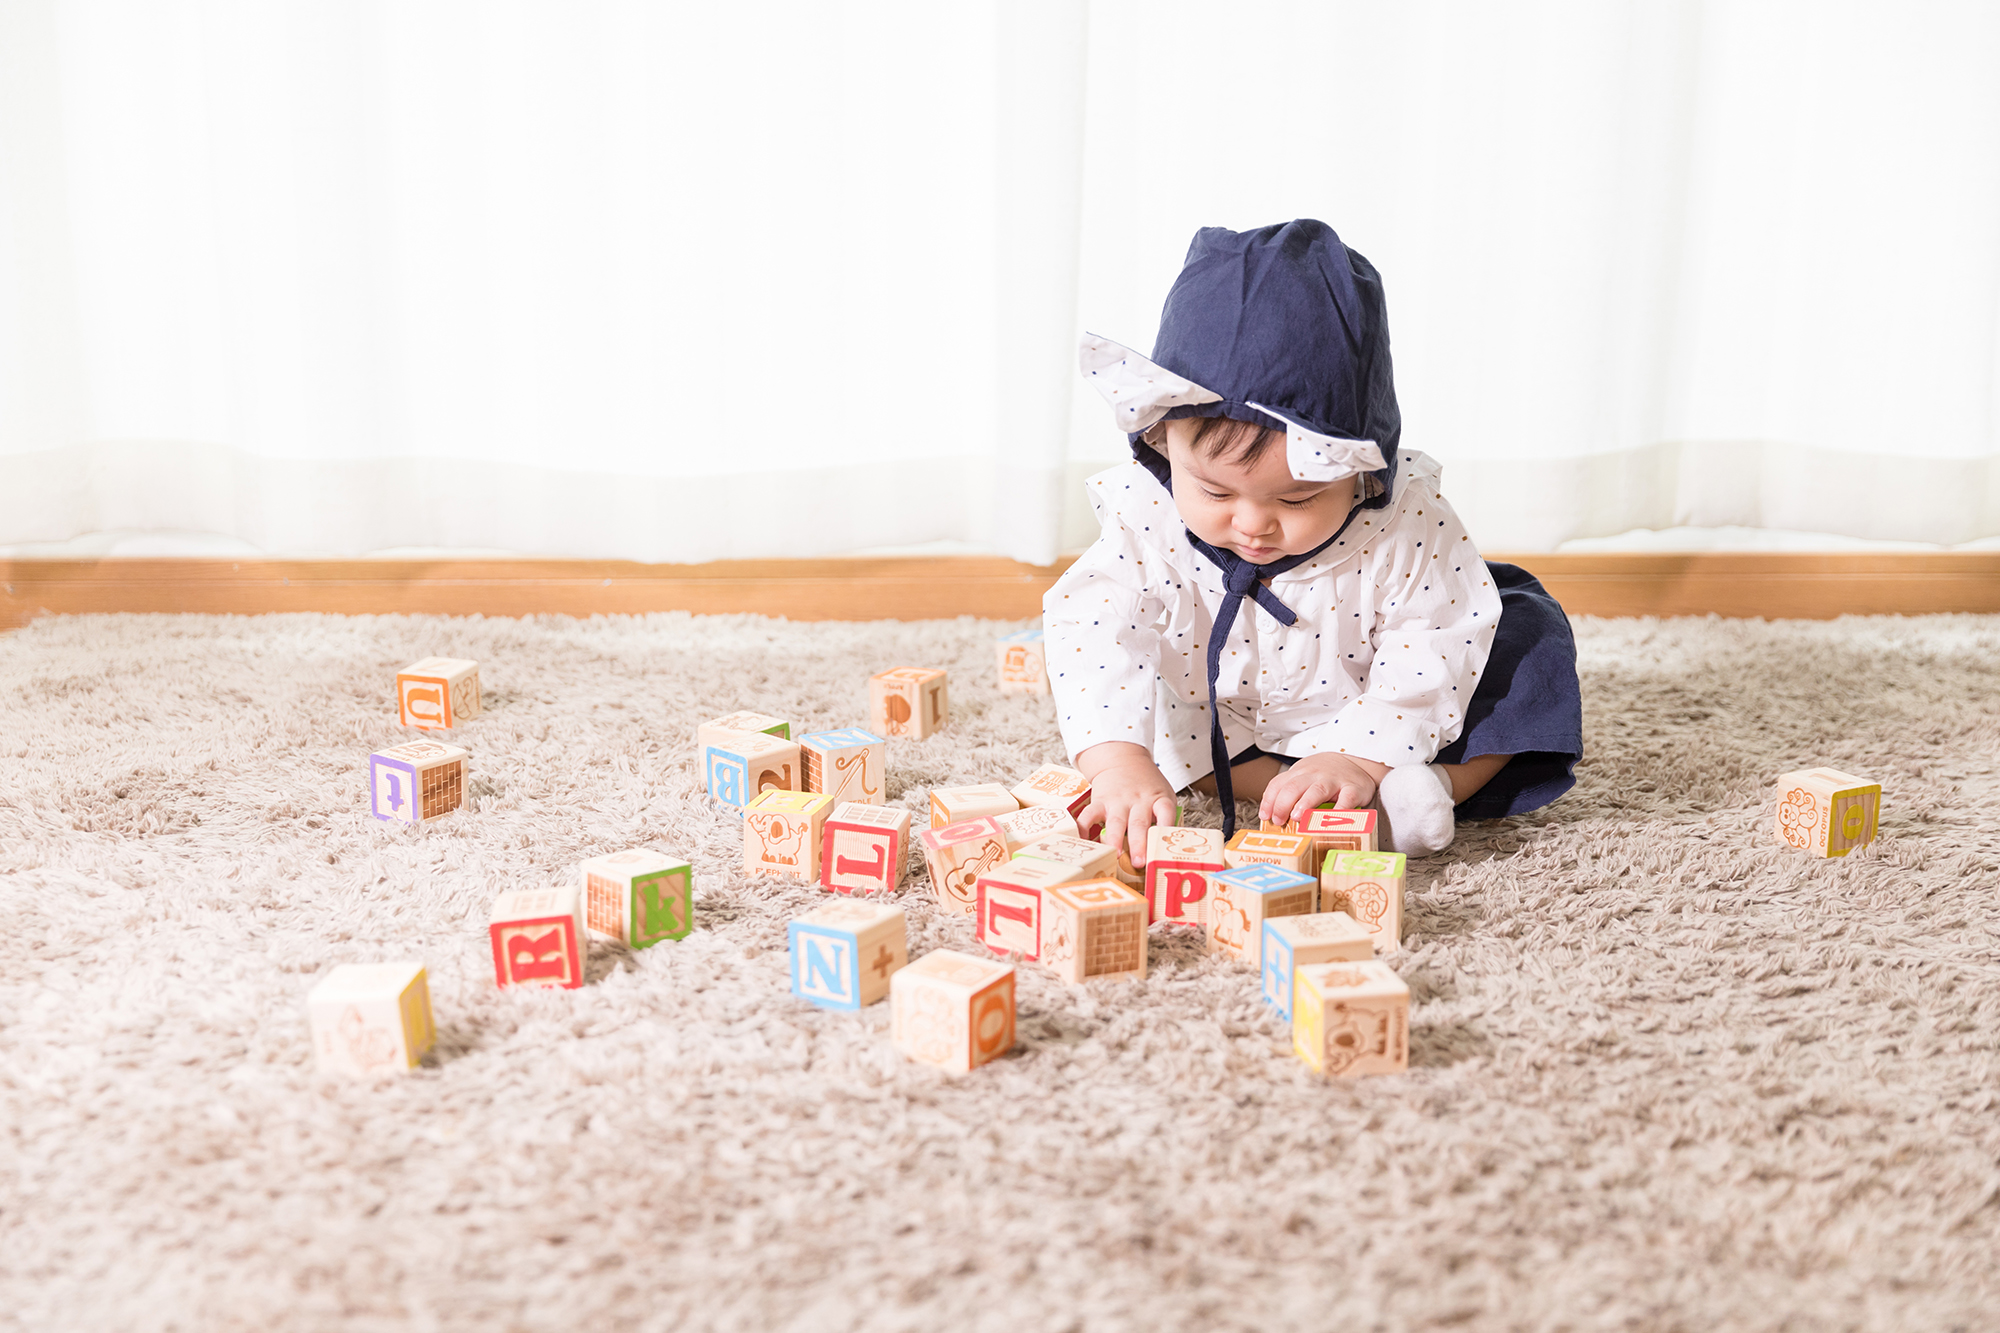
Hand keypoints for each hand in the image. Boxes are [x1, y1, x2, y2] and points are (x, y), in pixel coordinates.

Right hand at [1074, 742, 1177, 865]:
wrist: (1124, 759)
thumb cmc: (1147, 785)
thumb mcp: (1163, 795)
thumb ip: (1166, 818)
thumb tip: (1169, 850)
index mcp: (1158, 799)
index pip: (1165, 812)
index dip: (1166, 826)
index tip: (1165, 844)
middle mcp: (1138, 800)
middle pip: (1139, 823)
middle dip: (1138, 844)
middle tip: (1139, 862)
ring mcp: (1118, 801)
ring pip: (1116, 822)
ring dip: (1115, 841)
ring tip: (1115, 856)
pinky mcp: (1100, 801)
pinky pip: (1089, 815)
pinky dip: (1084, 829)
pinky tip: (1084, 842)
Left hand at [1259, 752, 1387, 829]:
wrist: (1356, 763)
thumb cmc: (1325, 776)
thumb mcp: (1304, 778)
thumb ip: (1289, 793)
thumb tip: (1271, 817)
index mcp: (1299, 773)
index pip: (1278, 784)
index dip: (1269, 801)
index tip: (1265, 816)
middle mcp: (1314, 775)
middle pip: (1294, 786)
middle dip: (1282, 804)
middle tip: (1279, 821)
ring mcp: (1334, 781)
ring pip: (1317, 790)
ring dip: (1305, 804)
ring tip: (1297, 817)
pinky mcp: (1353, 789)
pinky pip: (1346, 800)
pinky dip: (1340, 811)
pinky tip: (1332, 822)